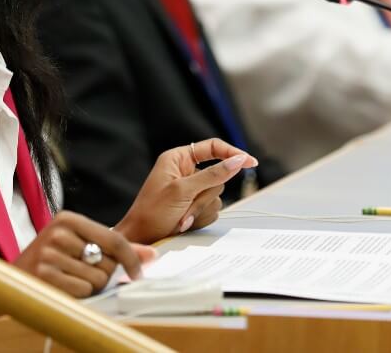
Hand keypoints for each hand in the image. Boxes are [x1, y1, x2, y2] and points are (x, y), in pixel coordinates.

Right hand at [0, 212, 155, 334]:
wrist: (8, 285)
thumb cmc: (50, 264)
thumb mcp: (79, 247)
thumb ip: (115, 248)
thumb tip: (152, 255)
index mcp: (69, 219)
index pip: (114, 237)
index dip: (131, 258)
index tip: (139, 273)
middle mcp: (58, 232)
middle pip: (108, 261)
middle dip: (103, 274)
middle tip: (82, 274)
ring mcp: (49, 253)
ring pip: (97, 279)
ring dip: (90, 287)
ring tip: (70, 280)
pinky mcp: (43, 274)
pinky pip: (82, 291)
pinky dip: (78, 296)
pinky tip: (63, 289)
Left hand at [114, 138, 257, 245]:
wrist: (140, 241)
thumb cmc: (151, 213)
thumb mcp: (182, 190)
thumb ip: (212, 174)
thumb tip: (239, 160)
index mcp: (179, 159)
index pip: (213, 148)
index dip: (232, 153)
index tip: (250, 162)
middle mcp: (186, 172)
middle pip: (218, 176)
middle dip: (204, 195)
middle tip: (186, 206)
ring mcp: (191, 190)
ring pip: (216, 195)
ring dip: (200, 209)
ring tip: (180, 218)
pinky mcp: (194, 206)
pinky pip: (212, 209)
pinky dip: (199, 218)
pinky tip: (183, 223)